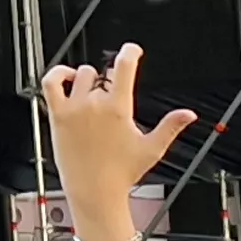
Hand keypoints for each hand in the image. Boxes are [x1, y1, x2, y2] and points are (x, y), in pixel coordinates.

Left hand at [38, 46, 197, 240]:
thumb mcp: (152, 148)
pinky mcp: (57, 114)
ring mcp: (74, 108)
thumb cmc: (122, 173)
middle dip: (110, 83)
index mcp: (118, 109)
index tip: (132, 50)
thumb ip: (171, 126)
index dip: (130, 52)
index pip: (124, 67)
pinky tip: (66, 78)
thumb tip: (189, 114)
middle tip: (112, 103)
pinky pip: (51, 82)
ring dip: (88, 80)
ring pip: (81, 75)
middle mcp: (95, 104)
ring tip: (92, 95)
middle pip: (103, 74)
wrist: (95, 191)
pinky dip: (57, 74)